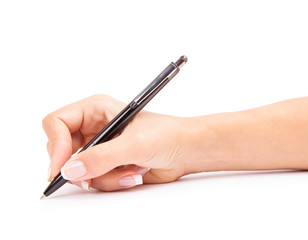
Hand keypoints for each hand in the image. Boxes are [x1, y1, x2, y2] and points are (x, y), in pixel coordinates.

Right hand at [43, 95, 190, 190]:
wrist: (186, 150)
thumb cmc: (167, 135)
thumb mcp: (134, 144)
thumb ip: (101, 157)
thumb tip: (70, 169)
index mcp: (95, 109)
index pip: (56, 122)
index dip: (56, 145)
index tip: (62, 167)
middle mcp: (93, 127)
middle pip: (63, 150)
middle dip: (82, 166)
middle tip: (96, 175)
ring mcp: (100, 147)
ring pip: (79, 170)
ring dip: (104, 176)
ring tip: (131, 170)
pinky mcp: (107, 163)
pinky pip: (94, 179)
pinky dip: (112, 181)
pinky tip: (133, 174)